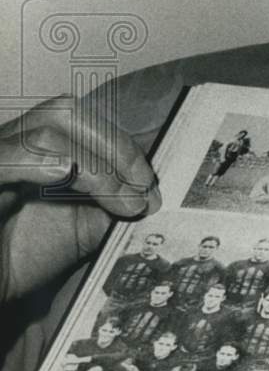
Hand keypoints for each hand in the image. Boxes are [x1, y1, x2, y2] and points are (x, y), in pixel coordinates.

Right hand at [0, 95, 159, 300]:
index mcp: (36, 145)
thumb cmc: (22, 257)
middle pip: (68, 113)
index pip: (85, 120)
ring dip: (96, 166)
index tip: (150, 182)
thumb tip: (153, 187)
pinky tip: (65, 172)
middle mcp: (12, 141)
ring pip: (47, 132)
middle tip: (142, 186)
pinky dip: (38, 160)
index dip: (123, 144)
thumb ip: (114, 200)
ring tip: (122, 202)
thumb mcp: (81, 226)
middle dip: (115, 146)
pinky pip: (6, 158)